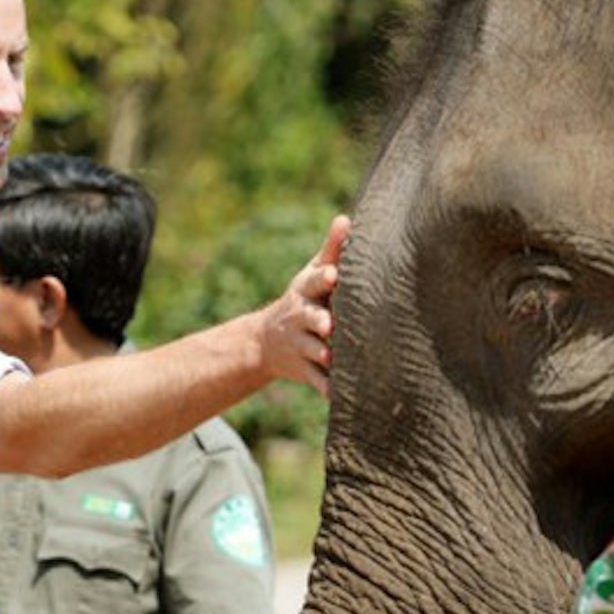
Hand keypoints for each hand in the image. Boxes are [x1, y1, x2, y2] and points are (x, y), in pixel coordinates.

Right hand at [259, 214, 350, 395]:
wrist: (267, 342)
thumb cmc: (305, 299)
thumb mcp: (312, 274)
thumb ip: (331, 250)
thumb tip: (346, 219)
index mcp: (306, 292)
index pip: (314, 281)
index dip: (323, 278)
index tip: (333, 275)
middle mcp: (300, 318)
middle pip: (309, 317)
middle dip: (317, 320)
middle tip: (327, 324)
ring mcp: (300, 345)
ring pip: (311, 349)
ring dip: (320, 353)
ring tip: (330, 356)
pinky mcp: (304, 370)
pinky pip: (316, 380)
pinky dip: (326, 388)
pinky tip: (339, 395)